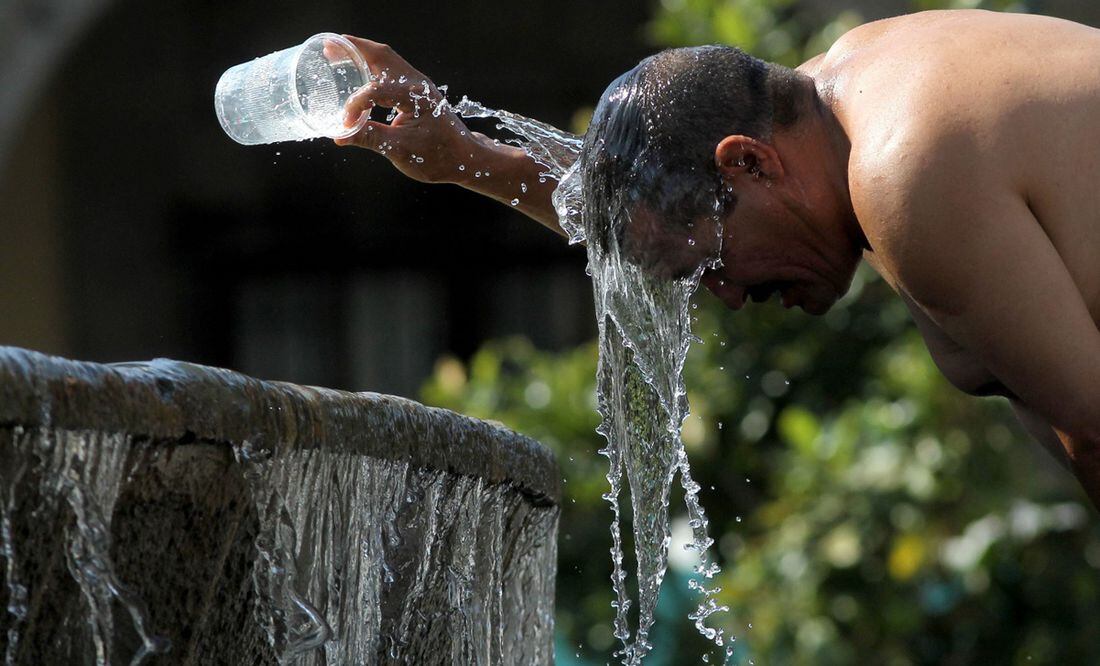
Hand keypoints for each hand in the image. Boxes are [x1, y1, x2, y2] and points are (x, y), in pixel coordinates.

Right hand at [333, 36, 480, 184]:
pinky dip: (373, 66)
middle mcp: (418, 84)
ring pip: (387, 59)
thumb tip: (340, 136)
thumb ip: (370, 139)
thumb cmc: (438, 156)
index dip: (356, 105)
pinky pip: (392, 70)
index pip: (375, 90)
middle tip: (328, 49)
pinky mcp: (418, 91)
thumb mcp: (401, 150)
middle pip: (382, 56)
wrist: (464, 158)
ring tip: (338, 53)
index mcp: (415, 97)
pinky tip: (359, 71)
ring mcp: (419, 85)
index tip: (346, 124)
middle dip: (354, 50)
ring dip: (363, 54)